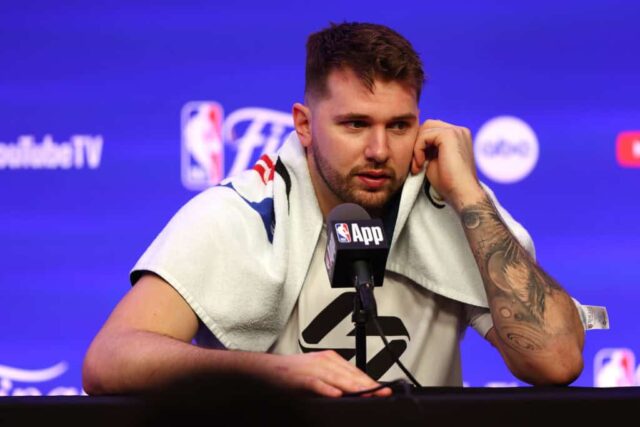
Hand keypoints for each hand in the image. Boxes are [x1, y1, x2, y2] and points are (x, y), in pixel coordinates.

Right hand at [260, 350, 391, 397]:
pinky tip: (336, 395)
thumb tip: (353, 393)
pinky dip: (326, 389)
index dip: (370, 382)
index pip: (355, 372)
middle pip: (350, 375)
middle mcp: (323, 361)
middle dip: (367, 385)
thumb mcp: (318, 374)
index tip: (385, 391)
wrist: (265, 369)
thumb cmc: (290, 374)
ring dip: (353, 387)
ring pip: (337, 378)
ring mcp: (312, 368)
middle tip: (383, 393)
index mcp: (329, 359)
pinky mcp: (299, 378)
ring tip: (367, 394)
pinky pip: (316, 384)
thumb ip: (335, 381)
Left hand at [411, 119, 483, 210]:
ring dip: (416, 148)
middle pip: (428, 126)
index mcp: (457, 136)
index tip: (417, 165)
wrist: (462, 193)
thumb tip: (414, 143)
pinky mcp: (449, 135)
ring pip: (425, 129)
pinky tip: (420, 164)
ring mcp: (456, 131)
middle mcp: (459, 131)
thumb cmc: (449, 182)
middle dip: (418, 144)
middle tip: (416, 165)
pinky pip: (424, 135)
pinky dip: (418, 149)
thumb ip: (427, 149)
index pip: (432, 130)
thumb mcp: (434, 161)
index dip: (421, 145)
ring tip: (418, 166)